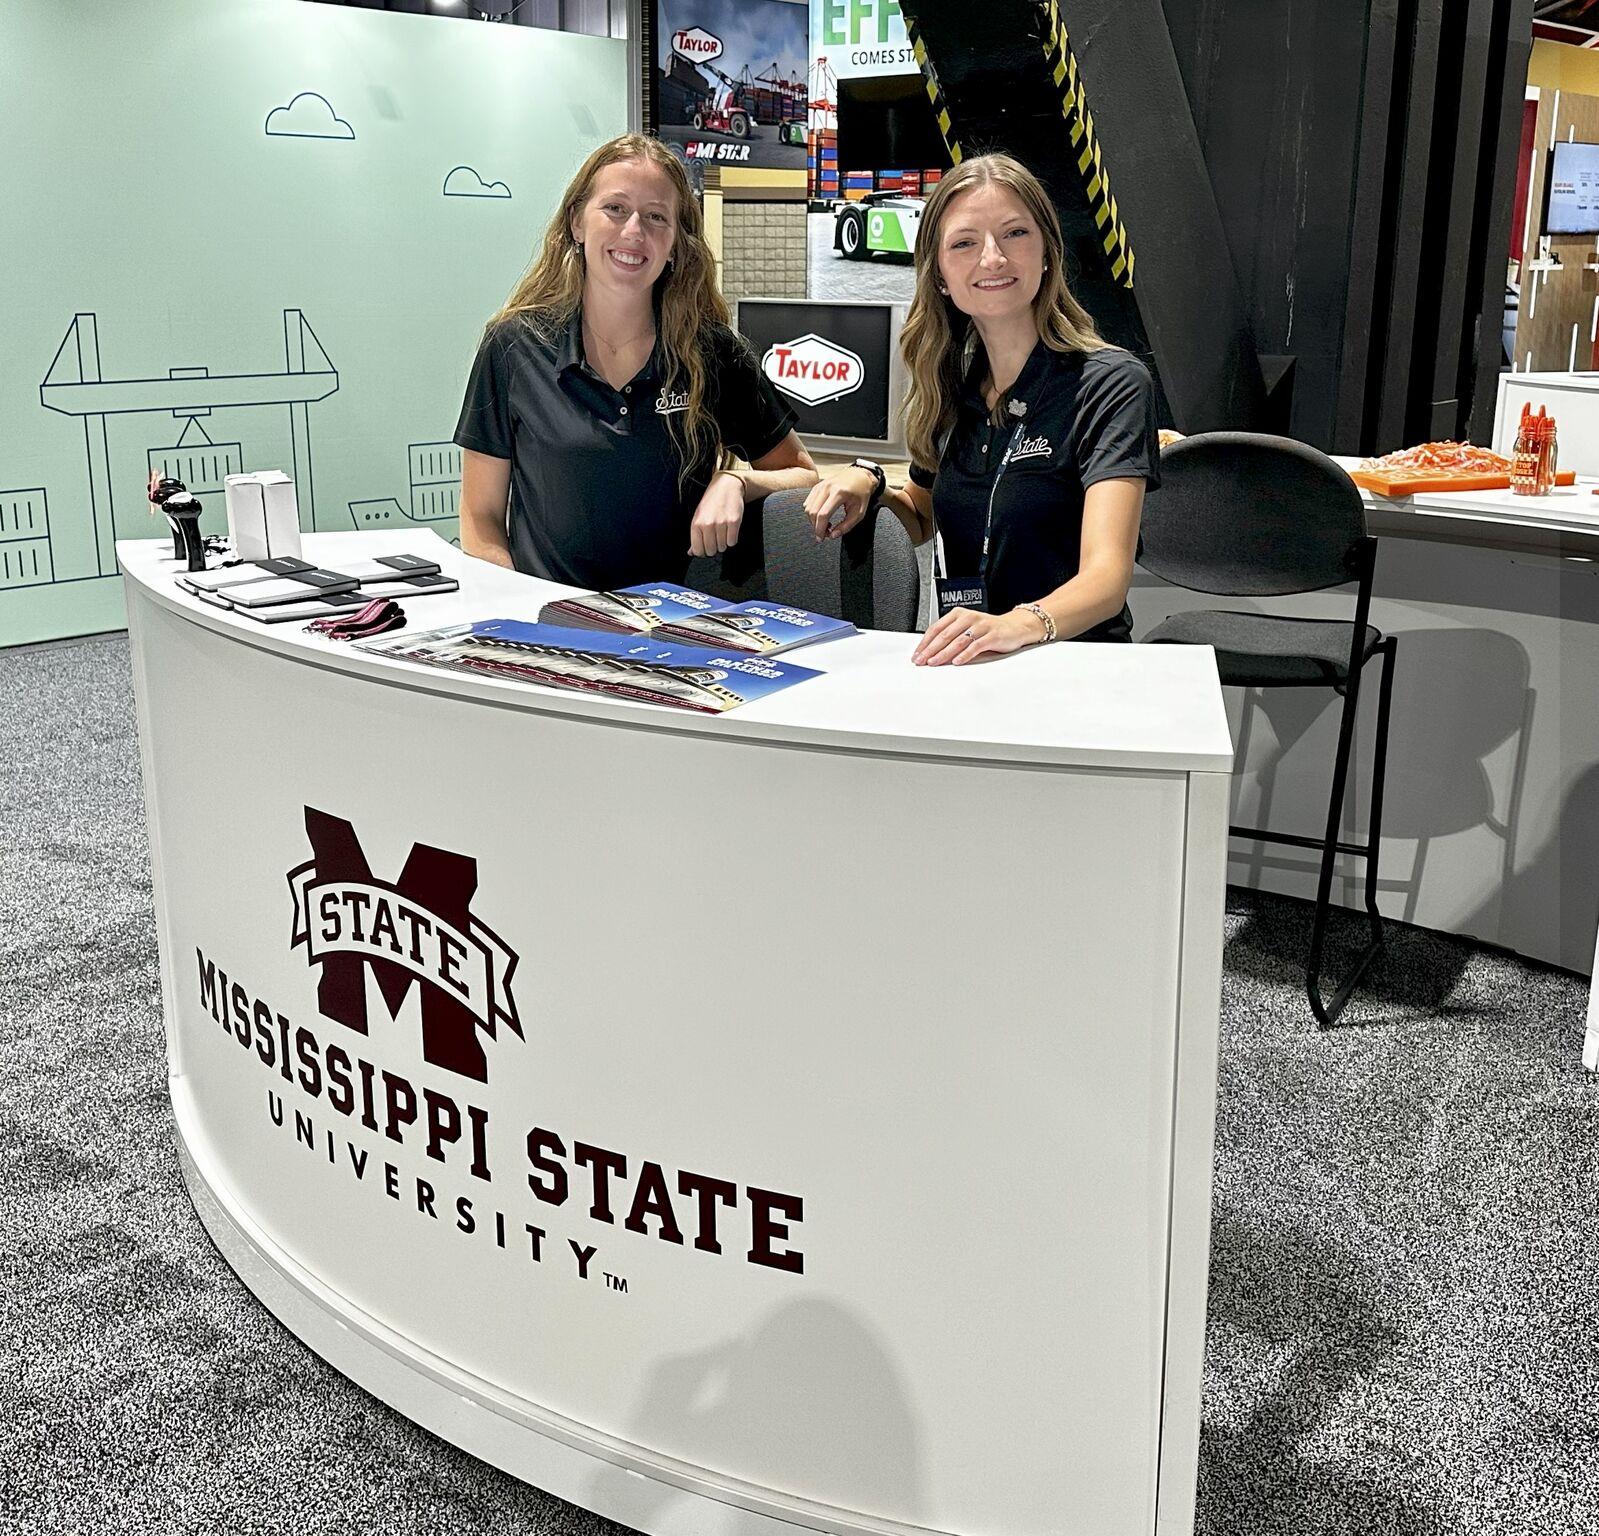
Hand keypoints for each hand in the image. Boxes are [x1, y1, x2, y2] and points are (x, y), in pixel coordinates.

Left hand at [689, 471, 744, 556]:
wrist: (727, 486)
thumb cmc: (711, 502)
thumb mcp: (698, 516)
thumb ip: (695, 536)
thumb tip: (691, 552)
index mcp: (696, 524)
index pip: (698, 550)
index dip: (702, 551)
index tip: (705, 547)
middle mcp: (708, 524)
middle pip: (711, 551)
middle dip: (713, 547)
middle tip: (715, 537)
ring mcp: (722, 523)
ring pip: (723, 547)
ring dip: (723, 542)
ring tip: (722, 530)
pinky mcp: (734, 522)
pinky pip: (732, 542)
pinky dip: (732, 539)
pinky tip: (729, 529)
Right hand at [802, 467, 876, 540]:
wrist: (860, 476)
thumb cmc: (861, 494)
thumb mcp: (859, 513)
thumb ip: (846, 526)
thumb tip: (831, 536)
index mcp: (840, 493)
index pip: (823, 514)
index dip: (820, 529)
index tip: (821, 539)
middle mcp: (828, 487)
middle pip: (813, 512)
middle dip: (816, 526)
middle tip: (824, 533)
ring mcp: (821, 485)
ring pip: (808, 508)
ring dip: (813, 520)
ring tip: (825, 524)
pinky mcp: (817, 486)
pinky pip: (808, 502)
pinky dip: (812, 513)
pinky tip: (822, 516)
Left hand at [912, 606, 1046, 666]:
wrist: (1014, 627)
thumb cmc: (988, 630)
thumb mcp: (966, 629)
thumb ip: (951, 637)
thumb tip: (930, 653)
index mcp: (959, 614)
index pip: (936, 628)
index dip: (925, 642)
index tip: (917, 654)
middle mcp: (969, 617)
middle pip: (945, 635)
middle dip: (930, 650)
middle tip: (921, 661)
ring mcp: (981, 626)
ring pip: (958, 641)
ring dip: (944, 653)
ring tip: (934, 662)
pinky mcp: (992, 635)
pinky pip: (976, 646)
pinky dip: (965, 655)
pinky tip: (956, 662)